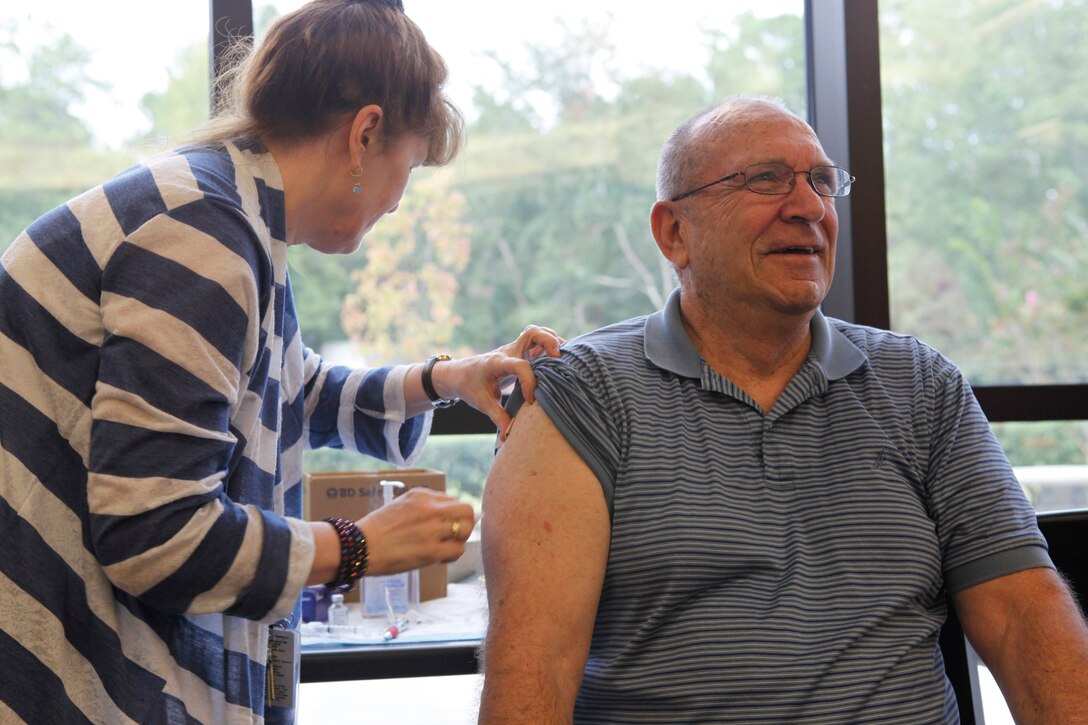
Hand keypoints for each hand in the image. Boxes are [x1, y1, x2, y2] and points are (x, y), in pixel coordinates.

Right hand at [358, 487, 475, 575]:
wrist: (360, 546)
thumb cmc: (377, 530)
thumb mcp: (400, 506)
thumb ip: (423, 507)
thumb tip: (445, 517)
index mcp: (421, 495)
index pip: (452, 500)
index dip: (451, 515)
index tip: (444, 525)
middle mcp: (430, 509)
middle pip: (467, 510)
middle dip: (466, 522)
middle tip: (455, 535)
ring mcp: (433, 529)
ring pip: (466, 529)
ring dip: (459, 539)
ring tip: (447, 547)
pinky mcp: (432, 550)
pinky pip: (458, 550)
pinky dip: (453, 555)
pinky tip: (441, 558)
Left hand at [433, 325, 564, 440]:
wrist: (459, 374)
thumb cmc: (470, 387)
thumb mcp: (482, 403)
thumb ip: (497, 417)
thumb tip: (508, 436)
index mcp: (497, 363)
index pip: (520, 365)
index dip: (529, 382)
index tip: (531, 399)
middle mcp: (508, 352)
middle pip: (531, 333)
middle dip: (548, 342)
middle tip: (557, 358)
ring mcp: (514, 349)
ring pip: (536, 332)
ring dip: (551, 340)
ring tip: (562, 357)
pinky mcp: (519, 352)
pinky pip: (537, 342)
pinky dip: (549, 346)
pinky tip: (557, 360)